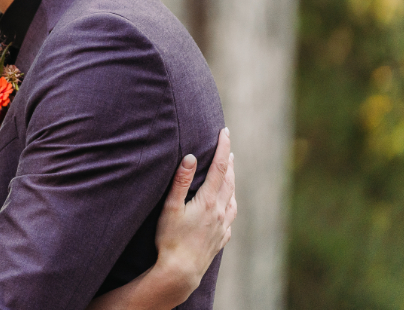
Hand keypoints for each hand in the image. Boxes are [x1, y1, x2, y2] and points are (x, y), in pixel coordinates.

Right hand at [154, 128, 236, 295]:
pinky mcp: (222, 237)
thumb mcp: (170, 208)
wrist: (181, 271)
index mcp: (208, 201)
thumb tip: (191, 158)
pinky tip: (227, 201)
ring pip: (232, 196)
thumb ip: (180, 181)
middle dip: (229, 161)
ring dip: (232, 180)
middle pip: (229, 180)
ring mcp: (223, 226)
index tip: (225, 132)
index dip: (223, 148)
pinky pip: (231, 213)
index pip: (220, 168)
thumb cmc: (170, 239)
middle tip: (228, 146)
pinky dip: (231, 200)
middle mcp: (220, 212)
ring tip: (229, 169)